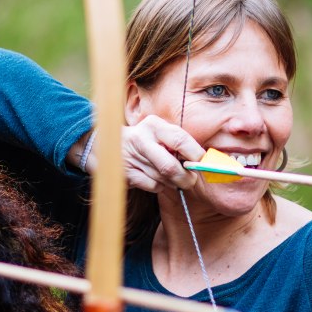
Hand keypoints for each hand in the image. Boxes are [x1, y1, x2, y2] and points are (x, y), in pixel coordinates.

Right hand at [76, 116, 204, 191]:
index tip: (204, 164)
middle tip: (191, 181)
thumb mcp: (160, 134)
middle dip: (185, 178)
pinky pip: (153, 186)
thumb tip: (203, 161)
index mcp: (154, 125)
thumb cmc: (145, 141)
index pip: (181, 141)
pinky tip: (153, 177)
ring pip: (163, 179)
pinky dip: (159, 186)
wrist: (106, 145)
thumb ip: (179, 144)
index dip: (196, 156)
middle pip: (171, 167)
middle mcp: (142, 138)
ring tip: (169, 176)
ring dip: (172, 182)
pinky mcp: (125, 173)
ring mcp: (131, 156)